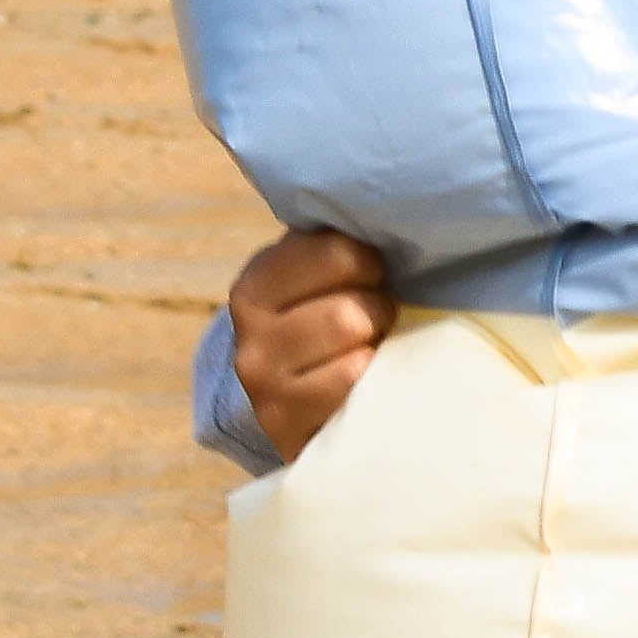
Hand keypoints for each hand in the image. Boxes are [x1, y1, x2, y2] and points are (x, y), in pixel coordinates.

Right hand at [228, 231, 397, 461]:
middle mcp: (250, 335)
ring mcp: (264, 385)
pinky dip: (371, 381)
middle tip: (376, 318)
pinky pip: (352, 386)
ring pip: (352, 346)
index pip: (338, 252)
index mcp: (257, 285)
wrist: (287, 401)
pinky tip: (366, 381)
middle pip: (351, 310)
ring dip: (377, 345)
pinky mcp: (286, 425)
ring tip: (371, 346)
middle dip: (378, 310)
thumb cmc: (320, 320)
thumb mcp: (315, 277)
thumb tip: (386, 211)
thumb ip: (334, 246)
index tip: (372, 274)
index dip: (370, 262)